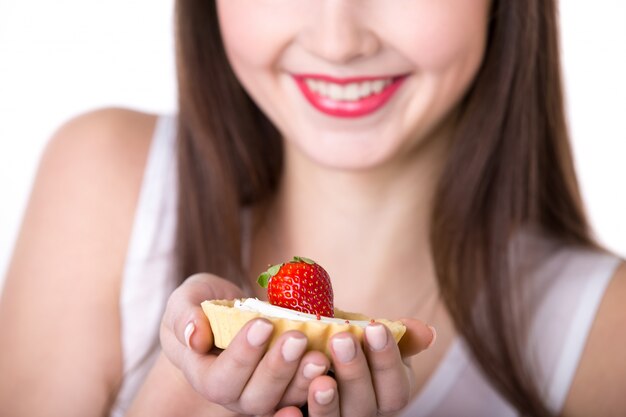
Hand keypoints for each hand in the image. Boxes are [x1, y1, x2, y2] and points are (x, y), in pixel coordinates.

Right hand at [160, 273, 330, 414]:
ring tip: (320, 354)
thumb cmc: (201, 306)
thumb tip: (194, 334)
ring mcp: (263, 395)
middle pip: (255, 397)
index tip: (263, 323)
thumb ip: (184, 315)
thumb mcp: (185, 300)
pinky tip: (332, 361)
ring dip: (303, 379)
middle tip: (297, 337)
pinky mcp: (287, 388)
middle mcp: (234, 394)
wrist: (224, 314)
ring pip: (284, 401)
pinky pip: (304, 394)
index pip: (221, 378)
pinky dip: (318, 381)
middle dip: (278, 368)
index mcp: (205, 376)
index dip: (243, 355)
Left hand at [273, 319, 434, 416]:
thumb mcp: (365, 335)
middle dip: (354, 372)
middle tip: (341, 338)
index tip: (374, 327)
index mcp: (383, 397)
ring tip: (315, 362)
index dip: (386, 360)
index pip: (394, 390)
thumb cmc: (339, 341)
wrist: (298, 348)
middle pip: (363, 408)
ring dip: (324, 399)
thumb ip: (395, 335)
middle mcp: (358, 416)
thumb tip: (426, 333)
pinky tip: (286, 407)